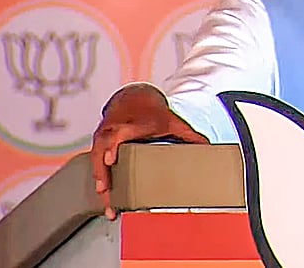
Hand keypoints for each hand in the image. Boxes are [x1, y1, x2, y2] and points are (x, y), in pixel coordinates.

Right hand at [91, 83, 208, 219]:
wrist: (133, 99)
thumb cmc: (153, 113)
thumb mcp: (173, 121)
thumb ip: (189, 135)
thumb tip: (208, 146)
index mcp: (131, 123)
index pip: (117, 134)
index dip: (111, 146)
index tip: (110, 160)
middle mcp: (113, 130)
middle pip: (101, 151)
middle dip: (102, 171)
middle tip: (105, 190)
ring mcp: (103, 138)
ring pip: (95, 161)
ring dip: (100, 182)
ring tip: (109, 205)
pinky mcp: (99, 146)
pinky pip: (95, 164)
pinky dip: (100, 181)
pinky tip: (107, 200)